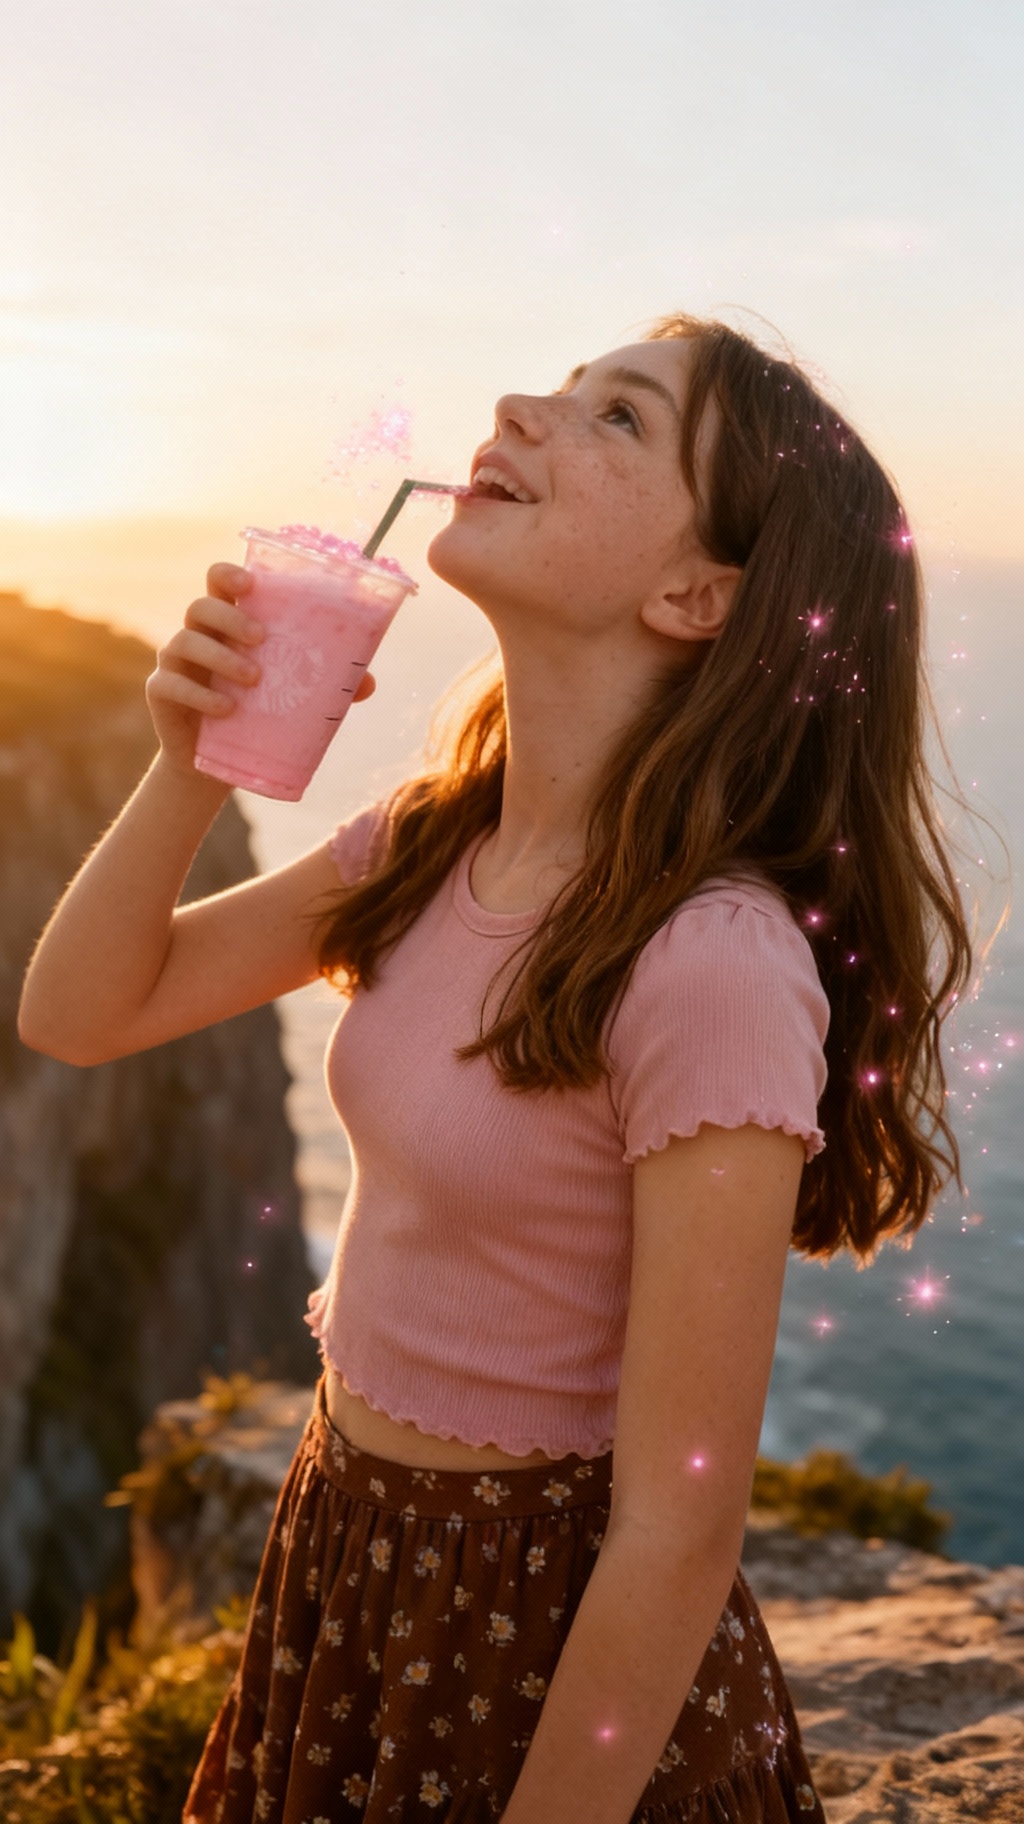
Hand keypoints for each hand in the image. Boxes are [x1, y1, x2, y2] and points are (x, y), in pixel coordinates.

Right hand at [145, 562, 375, 778]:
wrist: (215, 762)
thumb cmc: (255, 715)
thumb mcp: (291, 698)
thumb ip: (327, 686)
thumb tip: (369, 683)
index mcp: (226, 624)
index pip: (219, 582)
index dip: (229, 574)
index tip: (251, 584)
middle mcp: (197, 634)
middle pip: (202, 606)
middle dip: (231, 618)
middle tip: (262, 638)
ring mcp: (175, 662)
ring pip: (185, 640)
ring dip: (221, 657)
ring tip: (254, 680)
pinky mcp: (161, 692)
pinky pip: (173, 685)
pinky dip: (200, 695)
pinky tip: (227, 709)